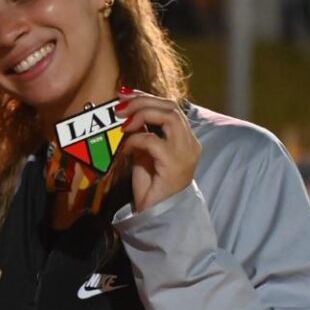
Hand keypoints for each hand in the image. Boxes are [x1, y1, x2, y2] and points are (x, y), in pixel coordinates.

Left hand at [116, 91, 200, 212]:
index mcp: (185, 138)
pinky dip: (135, 139)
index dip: (147, 98)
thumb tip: (126, 114)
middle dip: (143, 101)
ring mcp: (185, 152)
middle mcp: (190, 143)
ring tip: (123, 120)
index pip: (171, 107)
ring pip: (168, 116)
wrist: (158, 214)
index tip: (125, 96)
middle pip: (171, 107)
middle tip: (120, 106)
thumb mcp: (145, 153)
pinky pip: (152, 140)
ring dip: (142, 113)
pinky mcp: (174, 164)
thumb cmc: (151, 185)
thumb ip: (142, 133)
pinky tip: (124, 147)